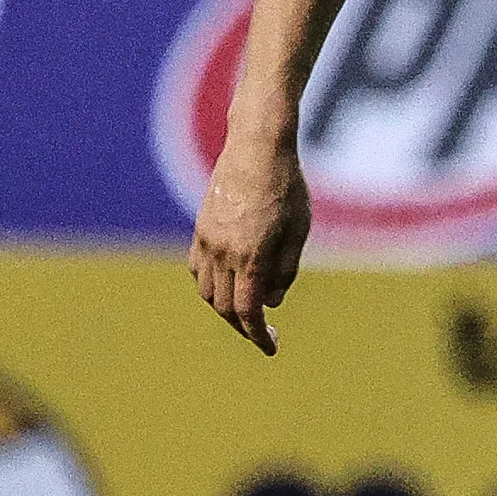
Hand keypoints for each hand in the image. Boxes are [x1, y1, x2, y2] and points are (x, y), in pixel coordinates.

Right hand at [191, 138, 310, 356]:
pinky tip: (229, 284)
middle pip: (224, 307)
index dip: (258, 335)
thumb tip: (271, 303)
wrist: (256, 147)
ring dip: (225, 307)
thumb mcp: (298, 230)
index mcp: (250, 255)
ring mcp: (207, 240)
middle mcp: (223, 252)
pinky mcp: (200, 229)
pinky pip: (198, 270)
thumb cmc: (287, 187)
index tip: (270, 348)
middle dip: (243, 326)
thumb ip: (285, 271)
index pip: (247, 311)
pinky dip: (211, 286)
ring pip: (207, 291)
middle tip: (263, 334)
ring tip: (248, 309)